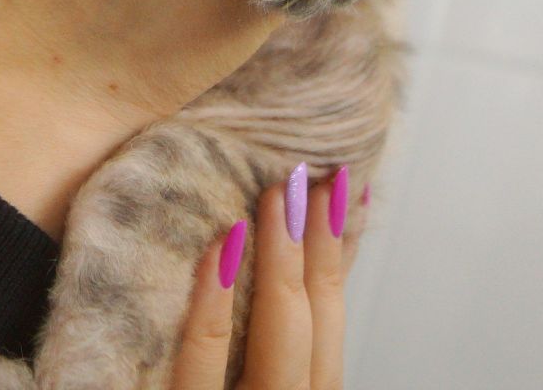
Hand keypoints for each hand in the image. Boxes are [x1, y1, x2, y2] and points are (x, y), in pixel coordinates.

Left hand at [170, 169, 355, 389]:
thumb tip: (246, 243)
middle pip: (314, 319)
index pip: (327, 316)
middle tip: (315, 173)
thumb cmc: (208, 384)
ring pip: (277, 335)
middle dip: (318, 243)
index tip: (340, 191)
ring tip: (279, 194)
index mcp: (297, 384)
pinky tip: (220, 251)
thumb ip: (257, 325)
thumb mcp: (247, 368)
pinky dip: (213, 307)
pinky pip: (202, 364)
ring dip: (282, 260)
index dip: (336, 252)